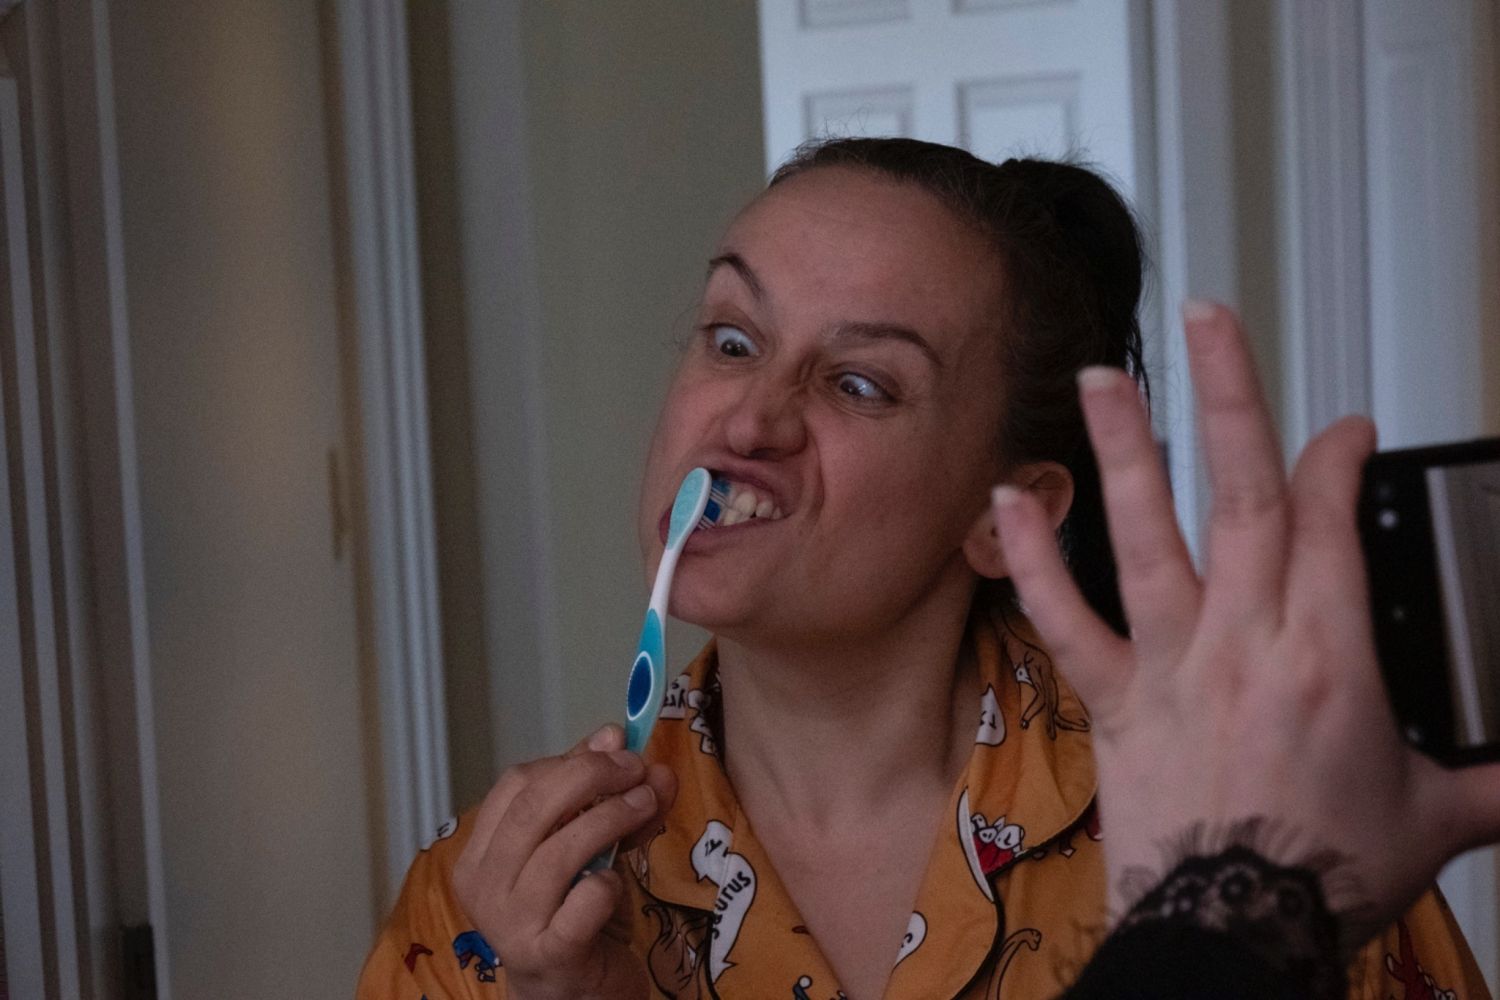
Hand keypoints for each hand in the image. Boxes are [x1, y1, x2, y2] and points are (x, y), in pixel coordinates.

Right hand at [452, 724, 676, 999]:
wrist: (574, 995)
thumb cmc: (573, 914)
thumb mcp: (587, 846)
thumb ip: (599, 795)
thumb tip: (619, 736)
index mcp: (481, 852)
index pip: (516, 784)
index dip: (572, 759)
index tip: (620, 749)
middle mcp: (484, 886)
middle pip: (534, 808)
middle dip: (594, 777)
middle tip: (638, 770)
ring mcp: (511, 923)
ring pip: (559, 851)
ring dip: (612, 817)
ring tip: (647, 805)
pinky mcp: (549, 954)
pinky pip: (582, 902)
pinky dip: (606, 883)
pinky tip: (616, 883)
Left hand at [991, 302, 1499, 949]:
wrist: (1233, 928)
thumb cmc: (1321, 874)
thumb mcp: (1434, 819)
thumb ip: (1489, 778)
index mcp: (1330, 655)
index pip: (1334, 521)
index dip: (1339, 456)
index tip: (1344, 425)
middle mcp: (1245, 638)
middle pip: (1243, 493)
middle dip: (1228, 397)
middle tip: (1203, 318)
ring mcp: (1171, 661)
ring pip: (1147, 534)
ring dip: (1123, 449)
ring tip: (1101, 377)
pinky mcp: (1115, 697)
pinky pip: (1067, 619)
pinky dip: (1035, 560)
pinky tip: (1009, 500)